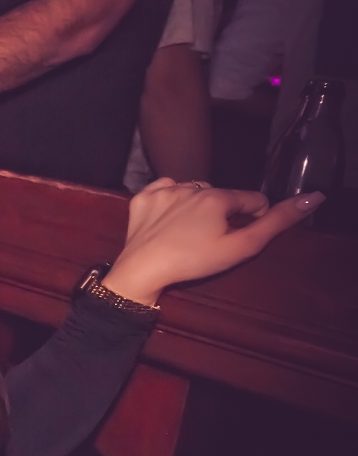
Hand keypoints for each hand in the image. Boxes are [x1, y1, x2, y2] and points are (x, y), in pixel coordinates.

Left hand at [101, 178, 322, 306]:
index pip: (253, 200)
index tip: (238, 237)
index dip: (253, 219)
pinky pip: (164, 191)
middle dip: (224, 213)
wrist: (143, 270)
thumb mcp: (241, 246)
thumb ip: (276, 222)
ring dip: (197, 206)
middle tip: (212, 239)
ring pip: (193, 191)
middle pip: (222, 195)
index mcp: (217, 196)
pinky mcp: (142, 197)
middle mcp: (191, 186)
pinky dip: (170, 202)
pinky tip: (168, 221)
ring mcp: (163, 190)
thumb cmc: (195, 261)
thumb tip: (312, 198)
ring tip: (189, 232)